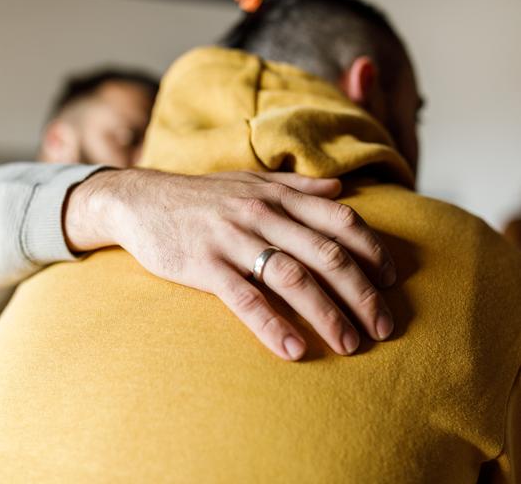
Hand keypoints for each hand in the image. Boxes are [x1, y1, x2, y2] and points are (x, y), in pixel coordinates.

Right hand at [64, 168, 395, 360]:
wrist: (141, 199)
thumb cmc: (201, 196)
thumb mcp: (250, 182)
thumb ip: (298, 187)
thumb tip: (340, 189)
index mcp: (278, 196)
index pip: (341, 221)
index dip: (373, 252)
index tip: (392, 281)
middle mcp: (262, 215)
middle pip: (327, 255)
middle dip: (362, 293)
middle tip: (384, 328)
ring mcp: (233, 240)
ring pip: (293, 278)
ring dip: (327, 314)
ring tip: (349, 345)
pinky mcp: (205, 265)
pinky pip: (245, 298)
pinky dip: (271, 325)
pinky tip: (293, 350)